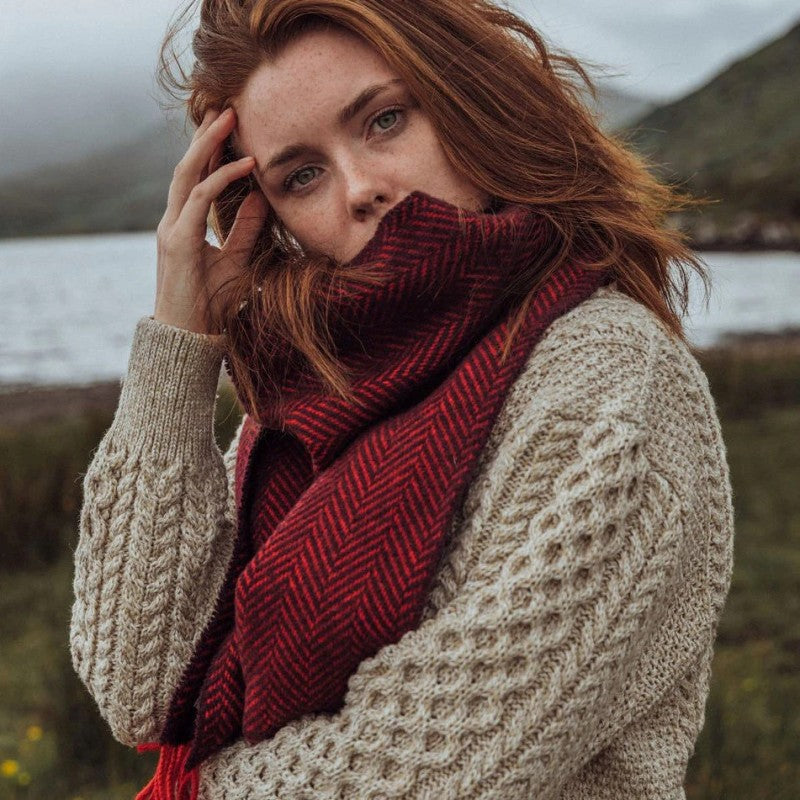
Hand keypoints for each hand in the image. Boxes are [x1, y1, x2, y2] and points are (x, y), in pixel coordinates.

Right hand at [154, 106, 267, 334]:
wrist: (187, 338)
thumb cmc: (210, 305)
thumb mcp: (237, 261)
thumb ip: (246, 230)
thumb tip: (262, 198)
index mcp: (184, 226)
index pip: (196, 179)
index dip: (211, 152)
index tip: (232, 129)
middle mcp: (174, 222)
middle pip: (187, 168)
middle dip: (205, 136)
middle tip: (226, 107)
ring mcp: (172, 230)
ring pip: (188, 175)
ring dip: (209, 145)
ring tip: (229, 118)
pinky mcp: (179, 242)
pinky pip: (200, 200)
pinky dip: (221, 179)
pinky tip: (245, 166)